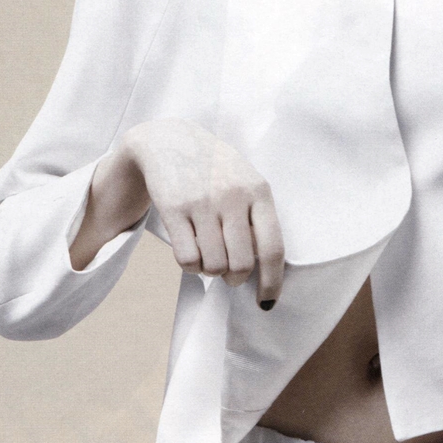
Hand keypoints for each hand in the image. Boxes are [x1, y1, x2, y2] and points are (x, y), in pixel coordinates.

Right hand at [74, 119, 284, 301]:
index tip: (266, 302)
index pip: (272, 248)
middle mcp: (232, 196)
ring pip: (213, 265)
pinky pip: (187, 259)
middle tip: (229, 275)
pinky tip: (192, 252)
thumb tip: (264, 268)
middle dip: (235, 279)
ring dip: (211, 272)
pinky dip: (191, 266)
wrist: (170, 140)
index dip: (272, 282)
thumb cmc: (215, 169)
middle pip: (241, 264)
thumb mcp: (245, 182)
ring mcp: (202, 202)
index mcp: (258, 191)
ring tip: (208, 257)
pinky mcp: (173, 208)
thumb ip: (257, 218)